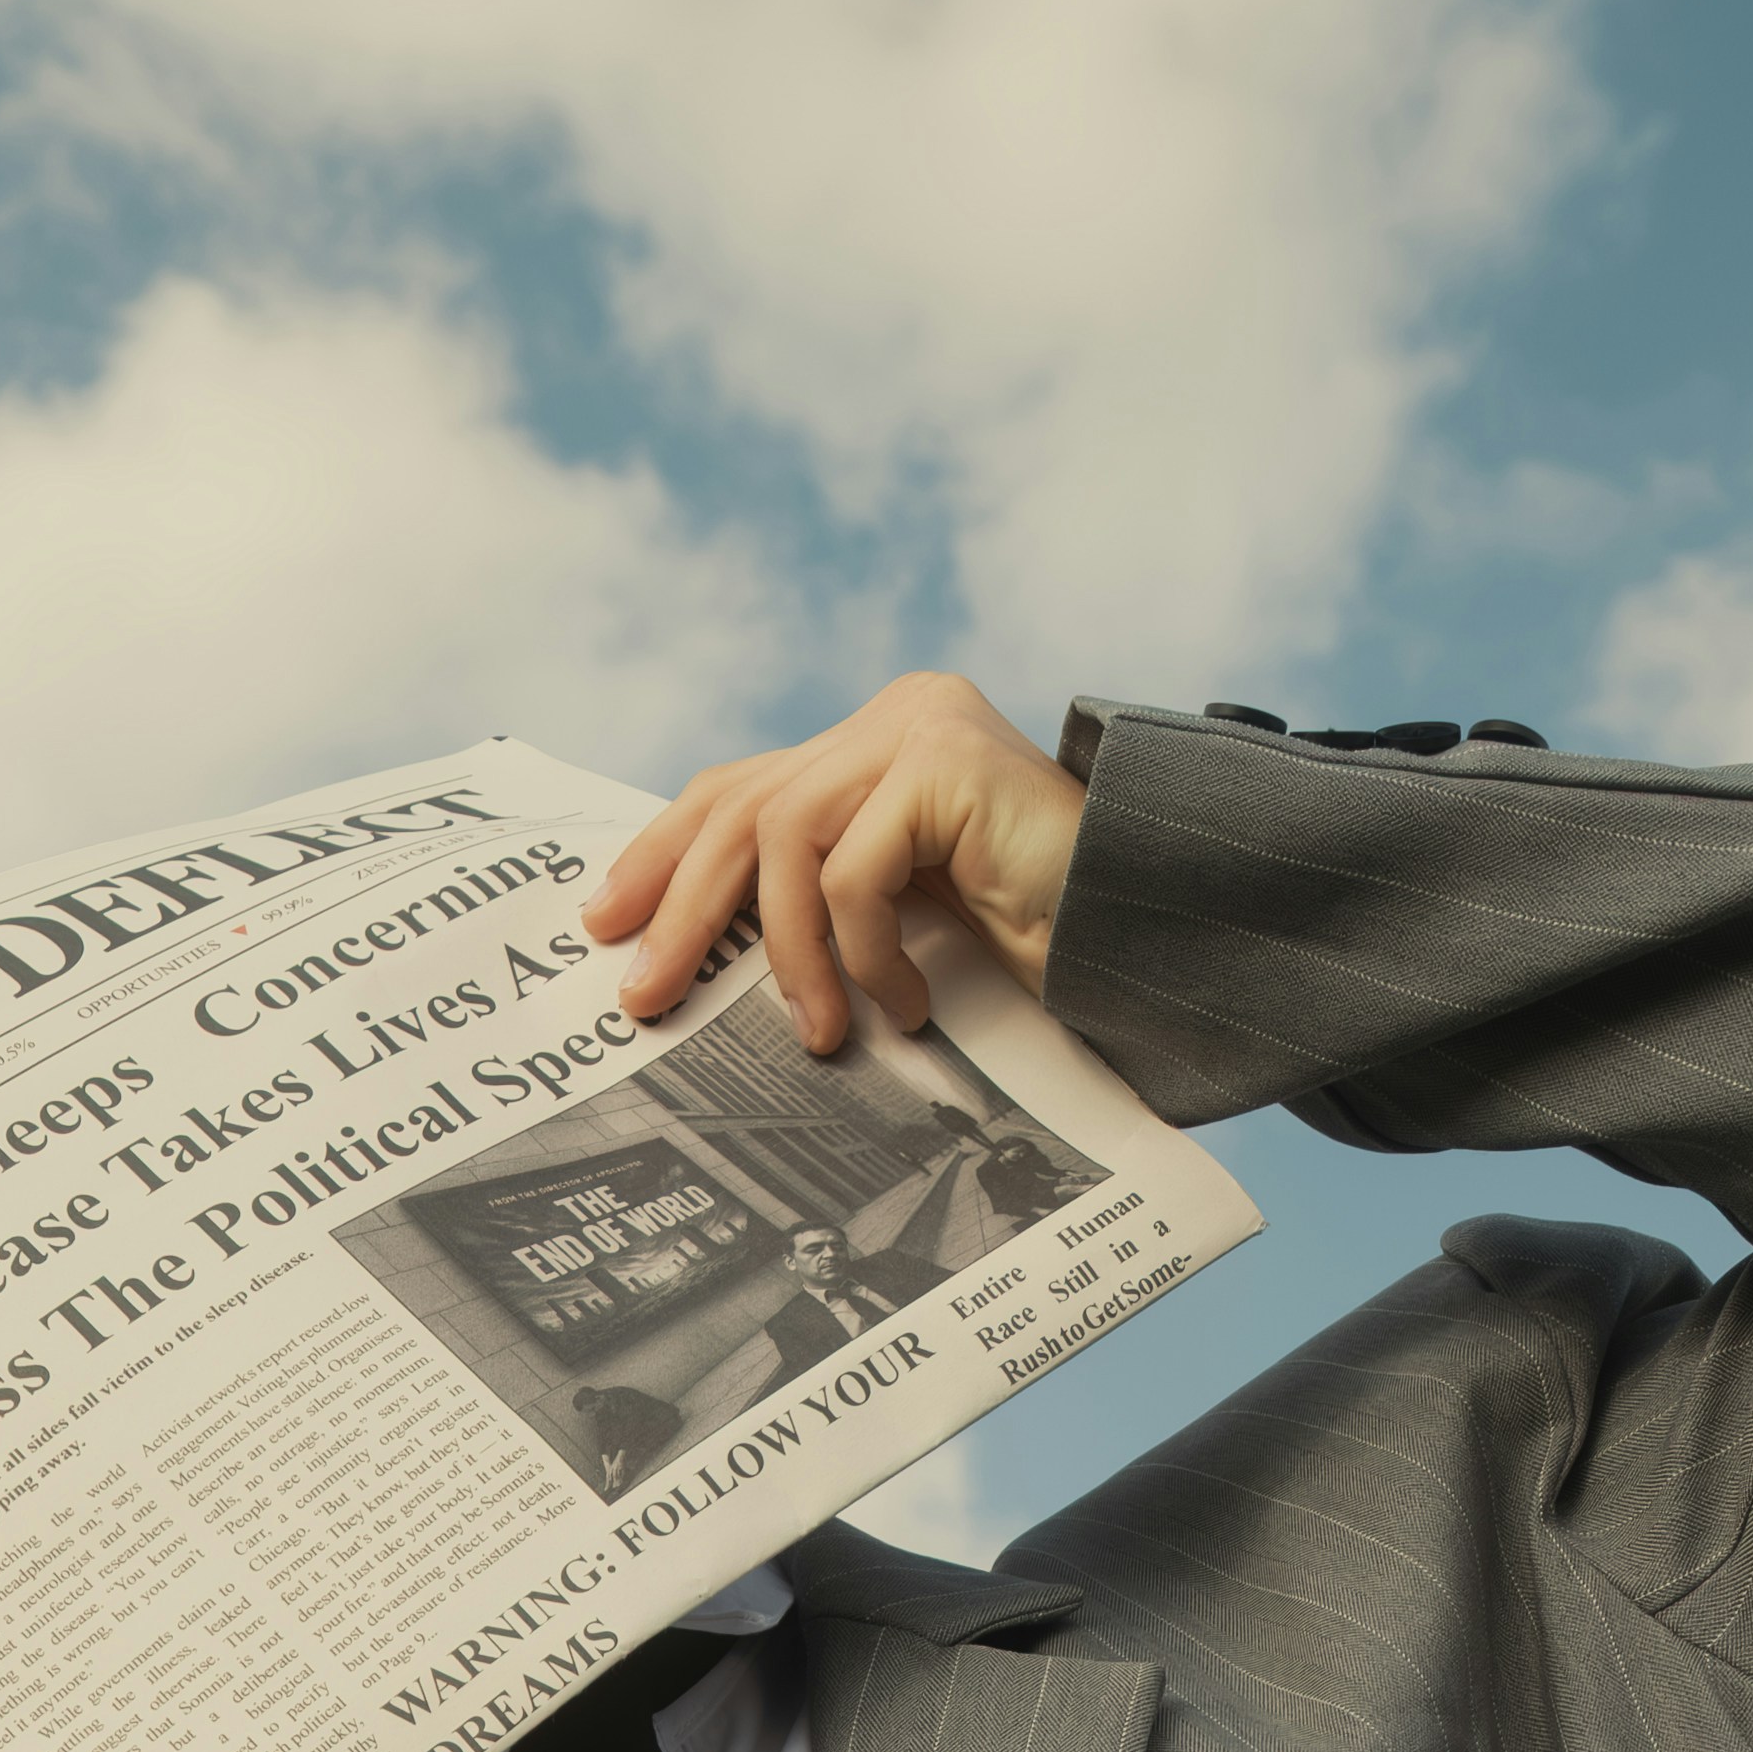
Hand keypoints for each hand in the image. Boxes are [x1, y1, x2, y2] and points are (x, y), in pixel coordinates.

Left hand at [586, 676, 1084, 1054]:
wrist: (1146, 937)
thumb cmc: (1036, 943)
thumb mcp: (902, 913)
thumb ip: (822, 893)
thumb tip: (691, 941)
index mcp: (873, 743)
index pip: (739, 788)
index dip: (664, 854)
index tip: (606, 924)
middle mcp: (892, 717)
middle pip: (741, 806)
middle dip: (681, 909)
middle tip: (644, 995)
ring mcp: (919, 727)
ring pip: (785, 840)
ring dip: (790, 956)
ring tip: (817, 1034)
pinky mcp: (945, 761)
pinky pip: (854, 872)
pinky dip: (865, 952)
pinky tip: (906, 1004)